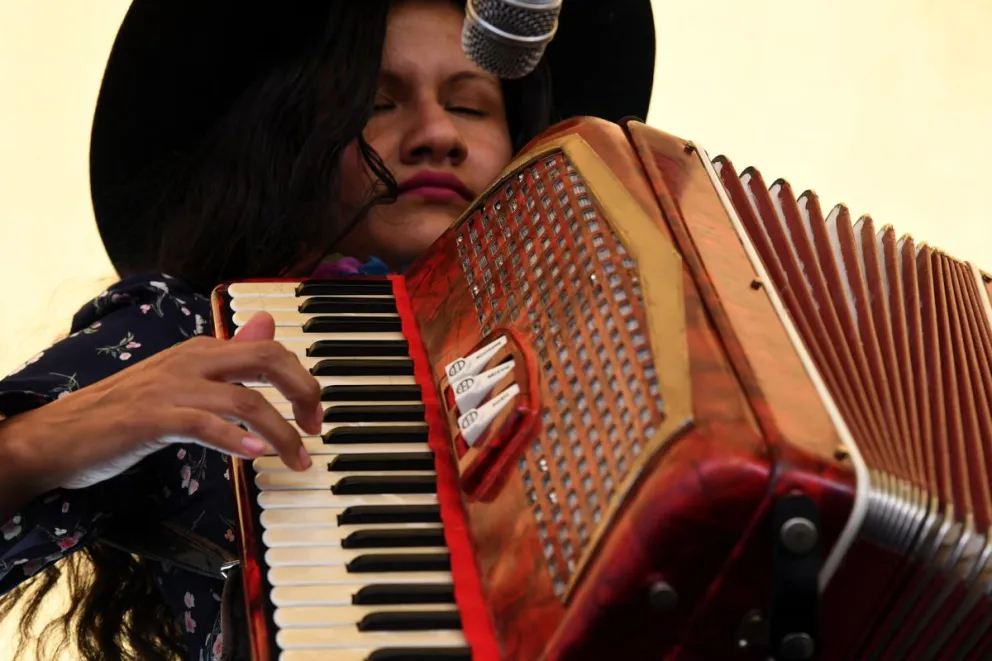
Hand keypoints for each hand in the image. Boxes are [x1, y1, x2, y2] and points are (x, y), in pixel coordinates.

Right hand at [1, 312, 320, 491]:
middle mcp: (192, 361)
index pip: (271, 350)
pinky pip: (205, 424)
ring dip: (281, 433)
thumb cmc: (126, 410)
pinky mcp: (151, 419)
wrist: (60, 433)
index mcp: (203, 350)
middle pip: (267, 361)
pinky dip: (236, 439)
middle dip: (303, 393)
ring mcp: (171, 388)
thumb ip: (229, 355)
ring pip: (245, 400)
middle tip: (316, 429)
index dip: (303, 381)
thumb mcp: (185, 377)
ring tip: (296, 459)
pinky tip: (255, 456)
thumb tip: (267, 324)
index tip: (314, 415)